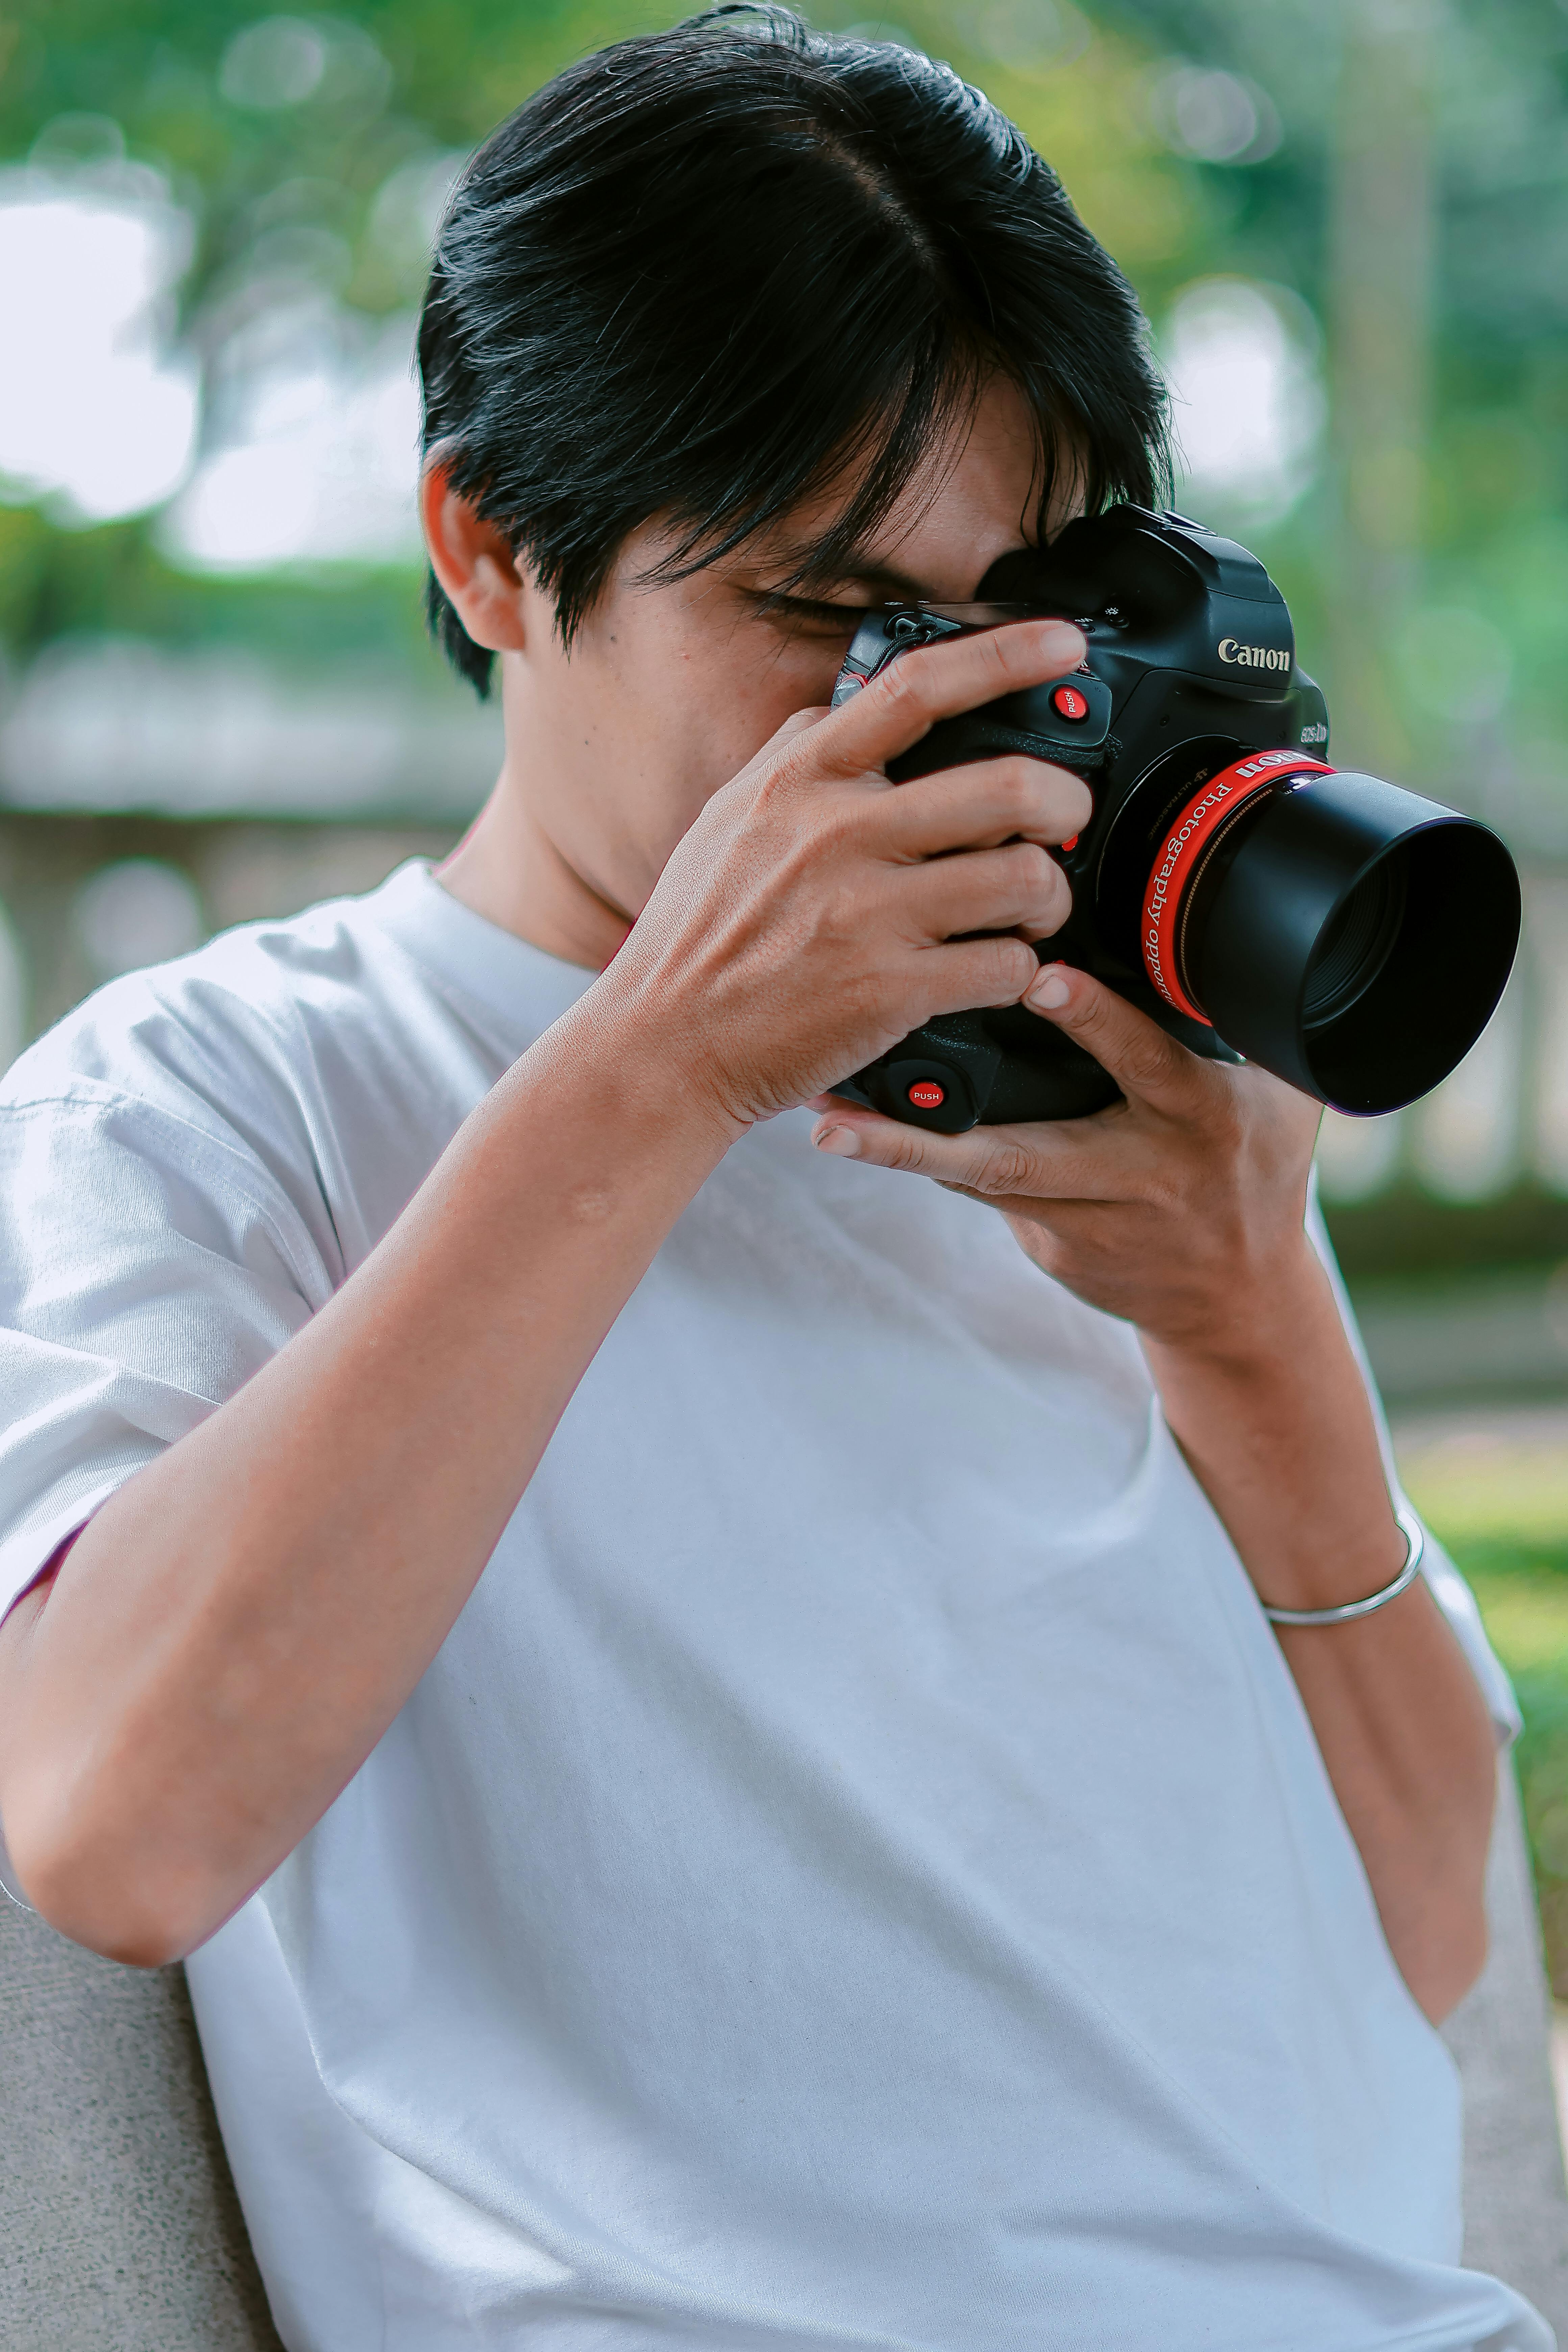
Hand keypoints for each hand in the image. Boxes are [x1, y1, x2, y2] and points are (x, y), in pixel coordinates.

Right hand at [598, 619, 1090, 1129]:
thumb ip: (798, 756)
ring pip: (1024, 878)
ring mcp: (867, 914)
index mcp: (803, 780)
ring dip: (1051, 897)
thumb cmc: (700, 937)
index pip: (917, 688)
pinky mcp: (890, 991)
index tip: (1064, 643)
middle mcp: (838, 836)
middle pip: (1007, 785)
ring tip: (1030, 913)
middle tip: (1064, 822)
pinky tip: (999, 973)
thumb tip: (858, 702)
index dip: (1005, 654)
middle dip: (1066, 802)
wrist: (662, 1044)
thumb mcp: (731, 818)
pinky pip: (1008, 967)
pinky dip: (1023, 972)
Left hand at [809, 960, 1323, 1355]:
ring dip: (901, 1153)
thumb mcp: (1279, 1096)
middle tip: (845, 1116)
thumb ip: (1238, 1025)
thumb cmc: (1258, 1171)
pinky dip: (932, 1161)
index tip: (1038, 978)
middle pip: (1023, 1154)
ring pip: (982, 1180)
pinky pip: (985, 1192)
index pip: (1147, 1062)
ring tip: (830, 1123)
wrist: (1237, 1299)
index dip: (1097, 1021)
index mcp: (1201, 1121)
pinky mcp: (1051, 1244)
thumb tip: (1204, 935)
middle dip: (929, 1139)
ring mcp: (1086, 1220)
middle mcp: (1136, 1176)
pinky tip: (870, 1135)